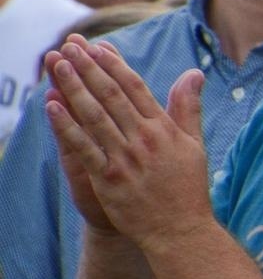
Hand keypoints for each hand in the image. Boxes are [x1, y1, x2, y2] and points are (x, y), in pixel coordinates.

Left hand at [43, 37, 210, 250]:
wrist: (181, 231)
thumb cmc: (188, 188)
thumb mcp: (194, 144)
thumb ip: (189, 107)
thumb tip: (194, 73)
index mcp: (164, 130)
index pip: (135, 89)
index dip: (114, 65)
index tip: (98, 47)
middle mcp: (144, 141)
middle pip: (111, 96)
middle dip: (89, 69)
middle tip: (71, 46)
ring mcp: (125, 159)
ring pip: (94, 116)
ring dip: (73, 88)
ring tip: (57, 66)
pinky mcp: (108, 179)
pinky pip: (83, 147)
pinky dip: (66, 126)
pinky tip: (51, 107)